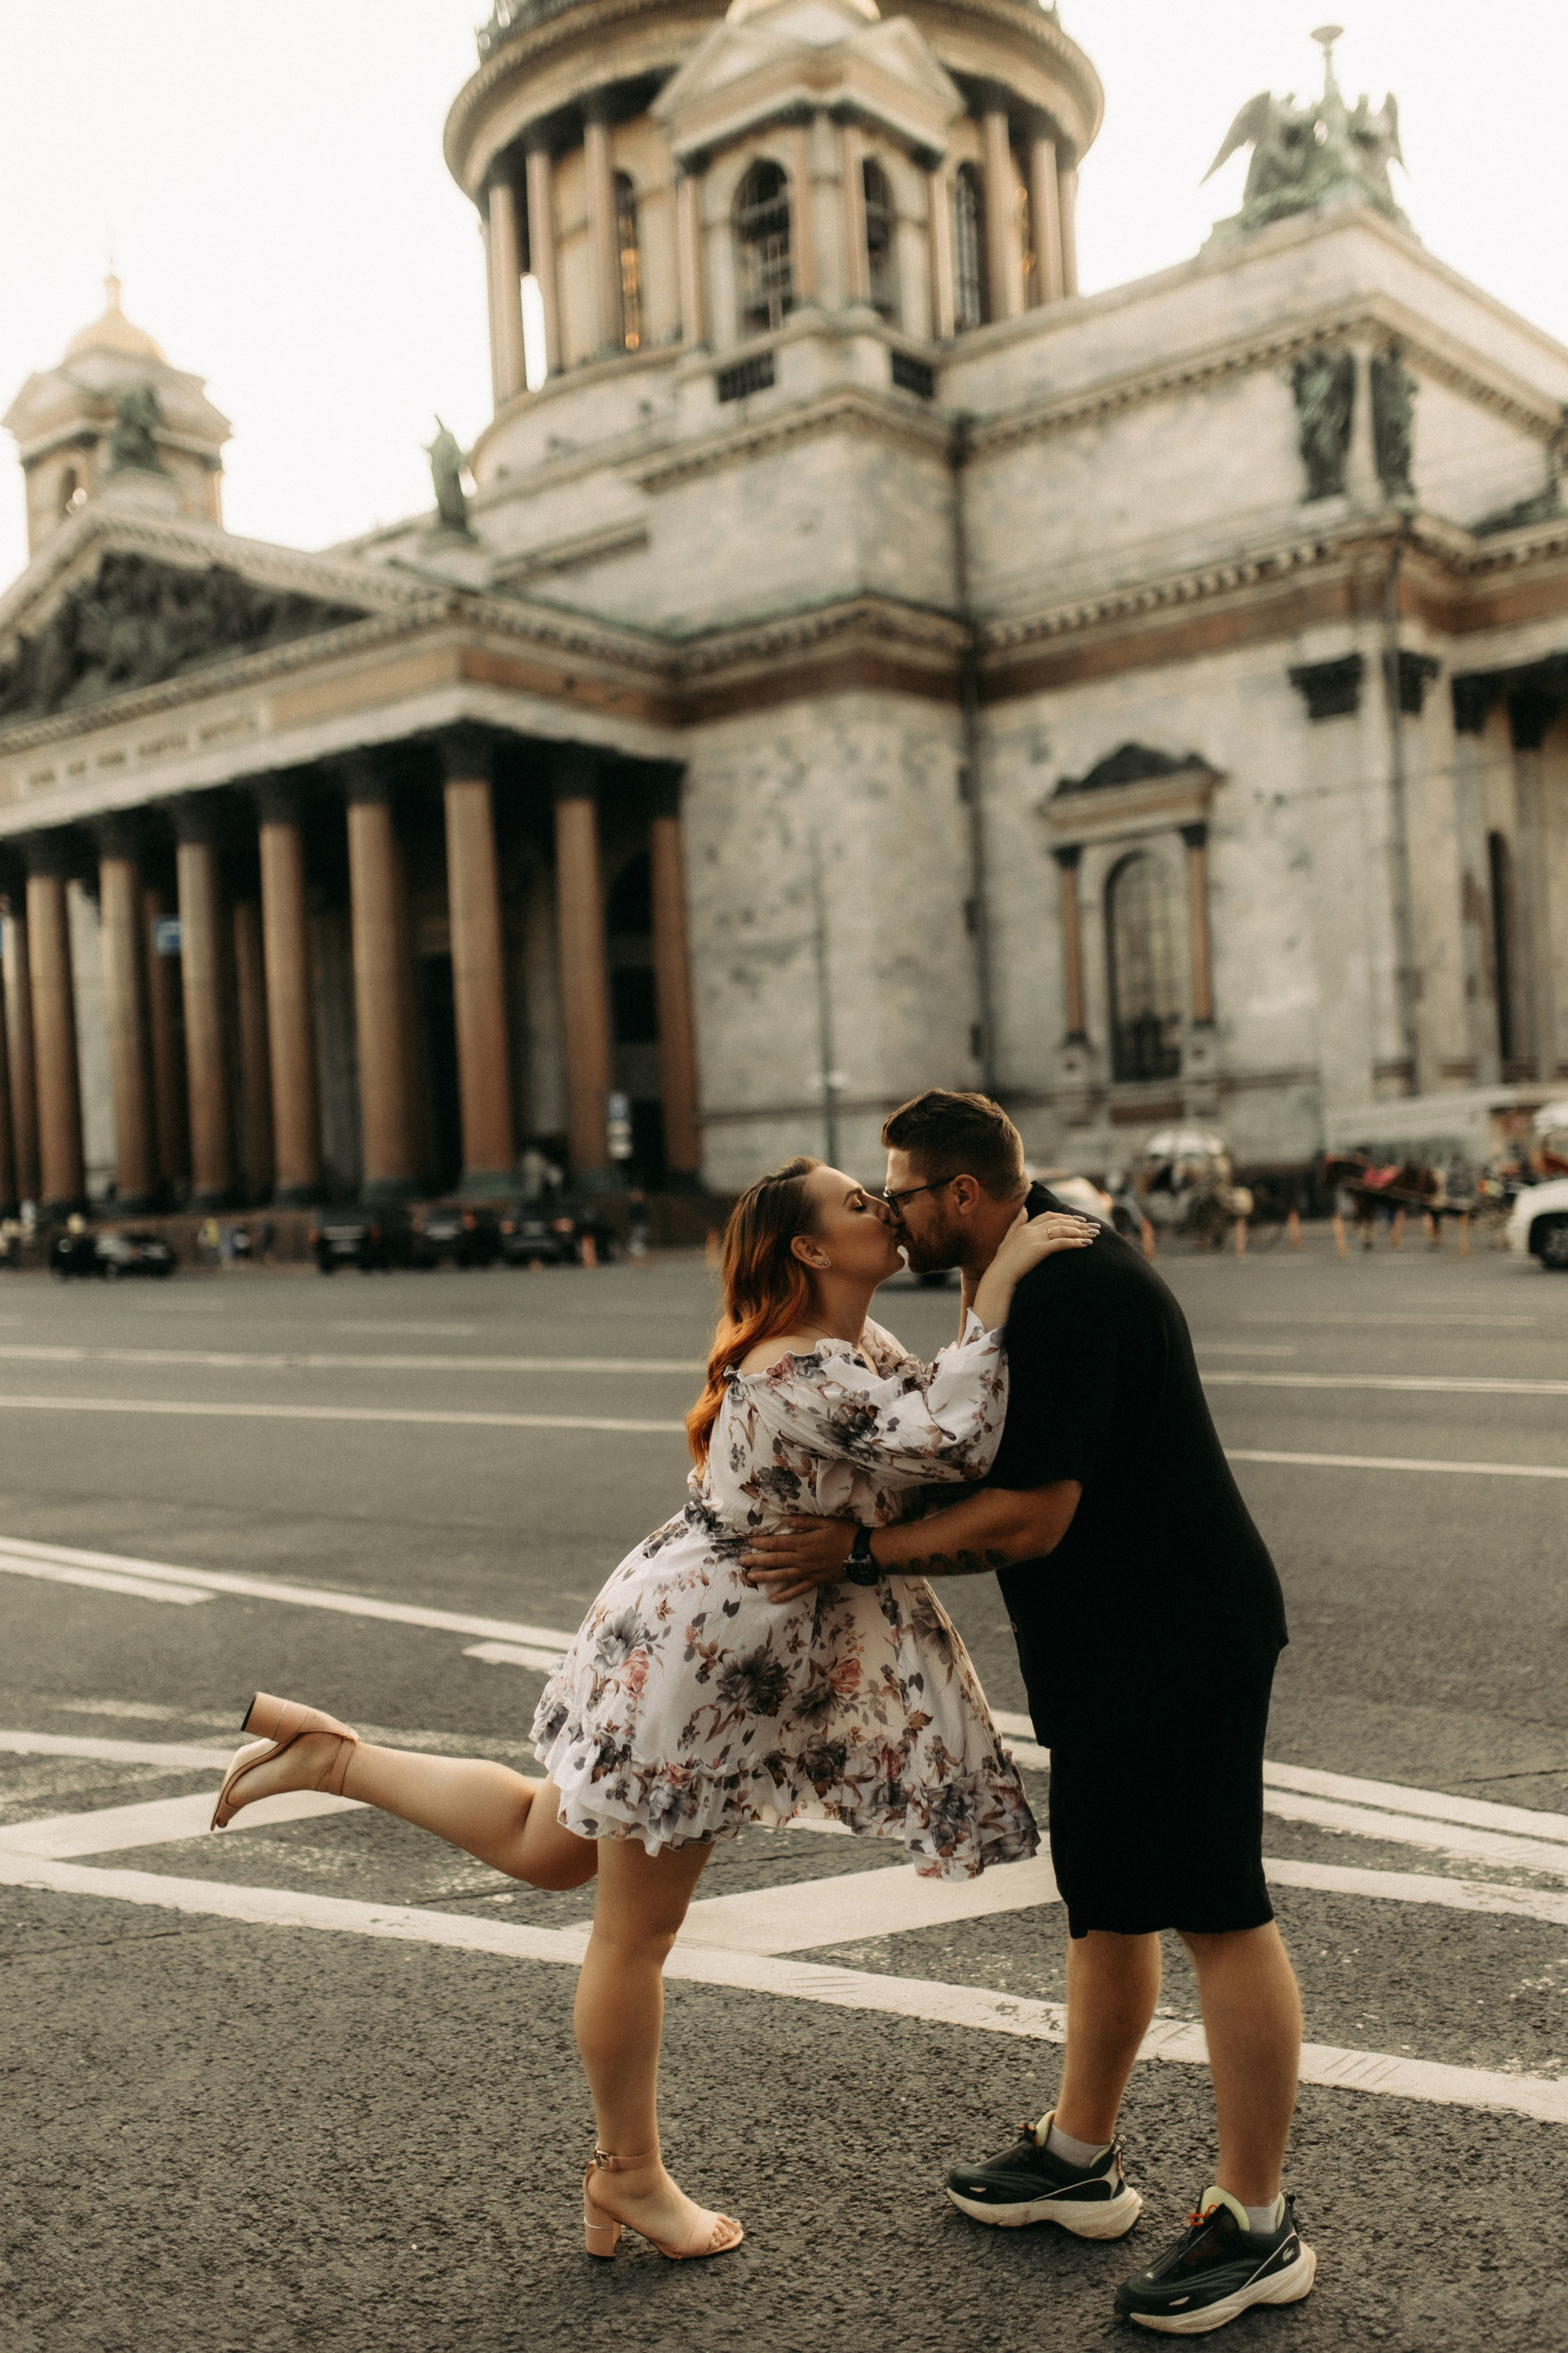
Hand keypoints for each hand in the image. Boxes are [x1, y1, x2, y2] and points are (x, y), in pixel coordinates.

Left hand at [741, 1515, 855, 1603]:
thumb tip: (783, 1519)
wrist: (863, 1553)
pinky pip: (797, 1590)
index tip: (748, 1542)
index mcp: (803, 1542)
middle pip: (774, 1560)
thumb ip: (803, 1521)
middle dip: (756, 1560)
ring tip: (749, 1578)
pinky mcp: (815, 1582)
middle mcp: (802, 1559)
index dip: (761, 1542)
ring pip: (781, 1576)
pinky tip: (772, 1599)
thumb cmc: (845, 1534)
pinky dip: (784, 1595)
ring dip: (764, 1577)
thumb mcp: (825, 1522)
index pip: (777, 1542)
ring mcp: (807, 1573)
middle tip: (741, 1562)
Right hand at [992, 1209, 1096, 1276]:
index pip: (1049, 1216)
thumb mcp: (1008, 1239)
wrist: (1000, 1275)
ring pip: (1062, 1230)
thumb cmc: (1003, 1262)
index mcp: (1025, 1227)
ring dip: (1080, 1232)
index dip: (1066, 1217)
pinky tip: (1085, 1244)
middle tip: (1093, 1227)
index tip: (1079, 1220)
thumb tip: (1024, 1208)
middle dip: (1078, 1223)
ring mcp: (1034, 1239)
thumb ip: (1017, 1223)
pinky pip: (1061, 1243)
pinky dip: (1074, 1242)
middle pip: (1059, 1221)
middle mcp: (1031, 1229)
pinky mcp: (1039, 1249)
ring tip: (1094, 1235)